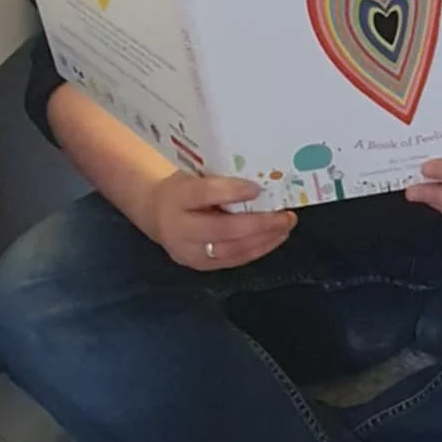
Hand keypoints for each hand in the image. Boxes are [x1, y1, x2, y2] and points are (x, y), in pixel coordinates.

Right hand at [145, 171, 295, 271]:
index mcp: (177, 197)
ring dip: (263, 239)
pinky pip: (232, 260)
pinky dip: (257, 249)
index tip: (257, 188)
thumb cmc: (185, 189)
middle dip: (258, 224)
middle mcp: (178, 228)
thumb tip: (264, 182)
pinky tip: (275, 238)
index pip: (204, 193)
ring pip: (230, 250)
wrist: (156, 212)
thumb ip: (222, 181)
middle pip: (221, 229)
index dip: (231, 191)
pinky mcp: (199, 265)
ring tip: (285, 226)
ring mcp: (187, 252)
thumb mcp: (196, 176)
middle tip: (285, 215)